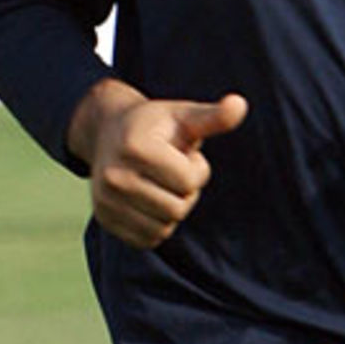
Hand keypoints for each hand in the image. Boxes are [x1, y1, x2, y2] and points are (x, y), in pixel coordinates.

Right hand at [67, 79, 247, 248]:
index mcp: (135, 148)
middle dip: (185, 192)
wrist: (108, 133)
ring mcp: (105, 201)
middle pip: (177, 209)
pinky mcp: (105, 220)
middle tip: (171, 171)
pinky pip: (149, 240)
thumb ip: (214, 117)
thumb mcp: (185, 117)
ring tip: (159, 184)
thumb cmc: (155, 125)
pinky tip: (148, 200)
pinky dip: (157, 225)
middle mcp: (113, 176)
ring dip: (171, 210)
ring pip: (164, 228)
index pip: (188, 182)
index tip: (183, 154)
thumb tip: (240, 104)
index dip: (197, 169)